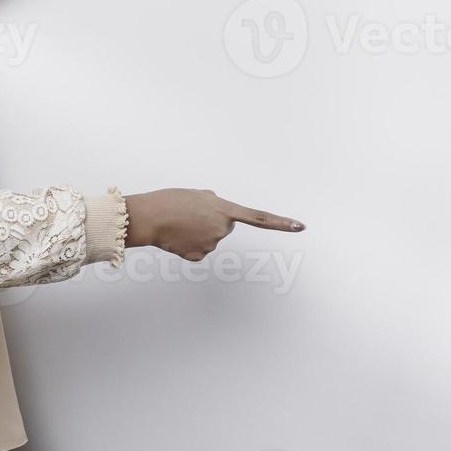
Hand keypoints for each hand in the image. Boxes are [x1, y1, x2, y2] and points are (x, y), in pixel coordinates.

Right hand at [123, 188, 304, 262]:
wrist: (149, 216)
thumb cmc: (170, 200)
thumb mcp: (197, 194)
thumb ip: (214, 202)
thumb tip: (218, 211)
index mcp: (224, 209)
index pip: (259, 218)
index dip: (280, 223)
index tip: (300, 226)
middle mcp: (222, 229)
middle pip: (222, 228)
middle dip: (209, 223)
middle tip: (189, 215)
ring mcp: (212, 244)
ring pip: (208, 240)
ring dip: (195, 233)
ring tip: (180, 224)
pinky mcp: (198, 256)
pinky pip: (197, 251)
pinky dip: (187, 245)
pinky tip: (177, 237)